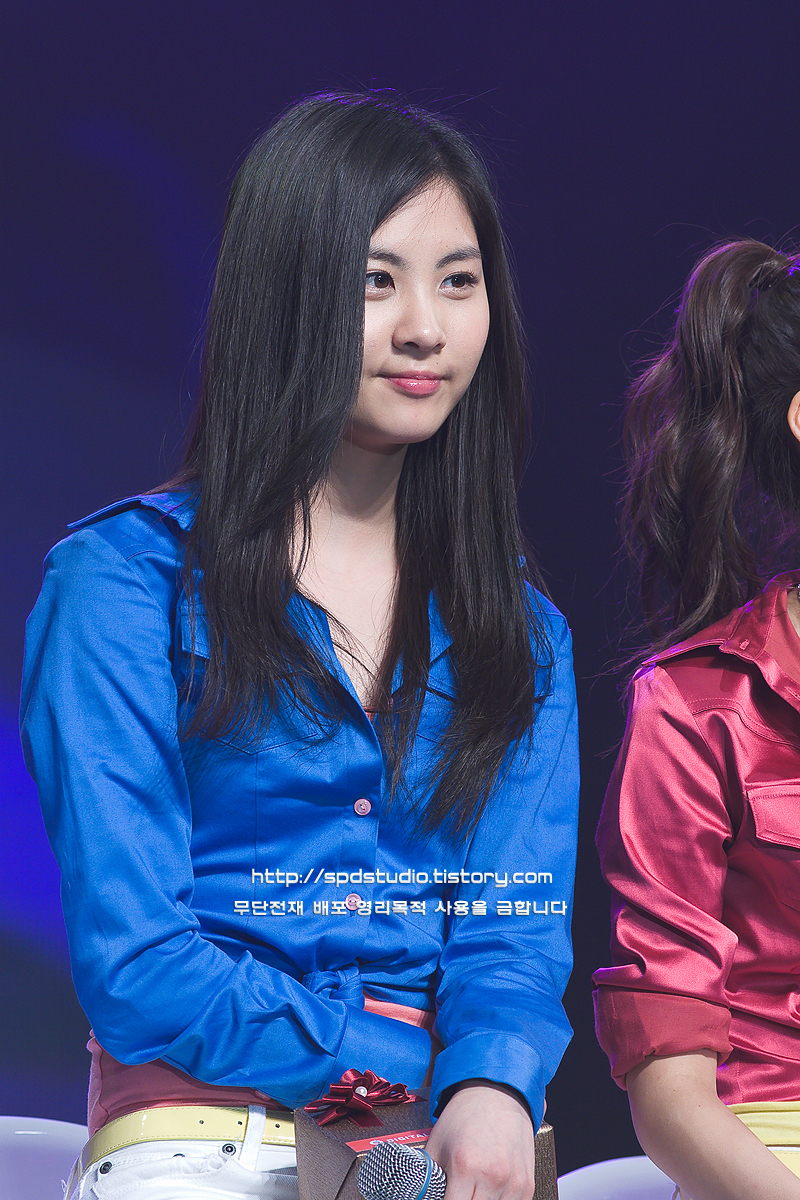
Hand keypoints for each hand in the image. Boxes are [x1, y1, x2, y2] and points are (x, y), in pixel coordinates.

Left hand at [425, 1082, 534, 1199]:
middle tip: (457, 1191)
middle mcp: (492, 1177)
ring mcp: (513, 1183)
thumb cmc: (464, 1117)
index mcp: (465, 1166)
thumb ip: (428, 1179)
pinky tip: (489, 1190)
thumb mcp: (436, 1145)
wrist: (496, 1094)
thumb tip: (425, 1196)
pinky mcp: (526, 1186)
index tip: (442, 1197)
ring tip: (473, 1189)